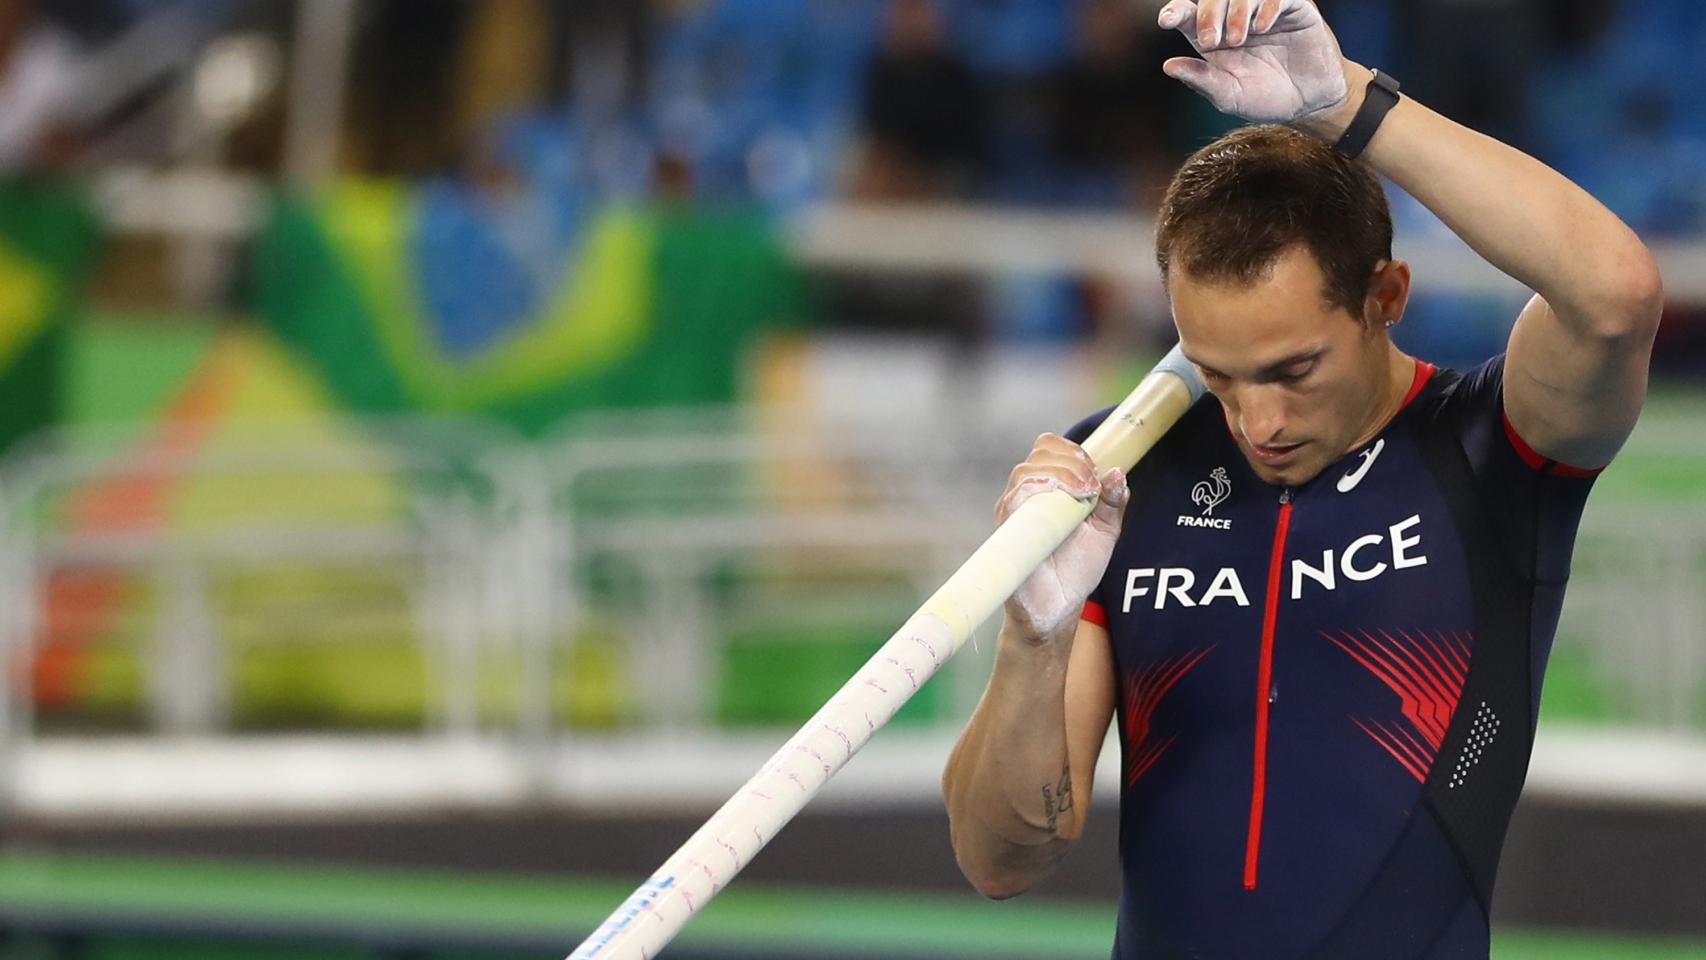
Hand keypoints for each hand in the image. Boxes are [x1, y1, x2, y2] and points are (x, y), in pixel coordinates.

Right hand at [997, 434, 1127, 642]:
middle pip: (1039, 454)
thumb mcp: (1104, 531)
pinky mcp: (1006, 531)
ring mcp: (1013, 512)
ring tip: (1084, 495)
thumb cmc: (1076, 569)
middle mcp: (1026, 496)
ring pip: (1026, 472)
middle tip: (1092, 484)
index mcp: (1047, 489)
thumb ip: (1112, 502)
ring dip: (1060, 475)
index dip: (1072, 450)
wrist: (1059, 607)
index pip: (1049, 448)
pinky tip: (1064, 505)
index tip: (1094, 470)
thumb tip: (1117, 472)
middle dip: (1071, 461)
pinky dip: (1039, 492)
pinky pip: (1013, 499)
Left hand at [1157, 0, 1353, 125]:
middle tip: (1211, 40)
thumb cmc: (1265, 98)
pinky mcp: (1294, 8)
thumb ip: (1201, 79)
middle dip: (1208, 13)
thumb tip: (1168, 66)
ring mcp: (1264, 10)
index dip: (1175, 11)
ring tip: (1238, 39)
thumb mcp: (1228, 95)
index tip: (1167, 21)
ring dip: (1235, 9)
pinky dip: (1266, 5)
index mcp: (1213, 37)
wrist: (1309, 102)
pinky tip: (1262, 28)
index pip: (1187, 13)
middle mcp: (1235, 18)